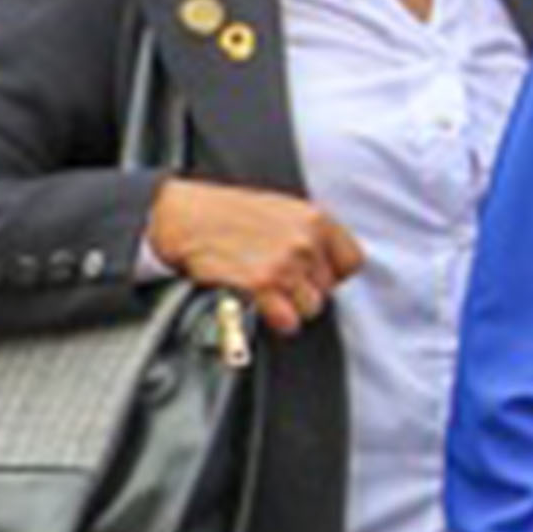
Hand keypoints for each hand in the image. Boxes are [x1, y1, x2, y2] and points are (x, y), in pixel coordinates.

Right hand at [147, 180, 363, 336]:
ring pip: (311, 308)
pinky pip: (288, 320)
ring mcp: (285, 263)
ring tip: (267, 293)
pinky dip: (276, 320)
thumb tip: (328, 267)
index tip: (313, 277)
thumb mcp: (281, 210)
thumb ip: (310, 235)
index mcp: (316, 218)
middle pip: (328, 288)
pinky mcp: (262, 285)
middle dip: (305, 290)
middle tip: (277, 282)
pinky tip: (261, 307)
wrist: (181, 216)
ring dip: (290, 307)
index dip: (331, 274)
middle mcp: (305, 240)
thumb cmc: (227, 214)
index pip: (352, 262)